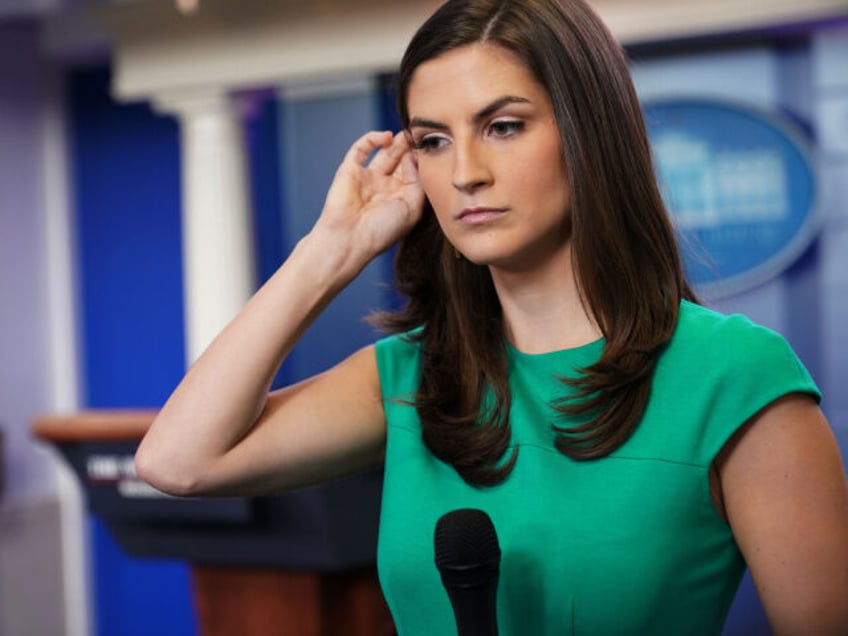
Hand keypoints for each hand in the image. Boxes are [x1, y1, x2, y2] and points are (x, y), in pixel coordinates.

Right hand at [315, 130, 424, 268]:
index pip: (413, 173)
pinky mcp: (349, 170)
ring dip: (396, 141)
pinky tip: (386, 136)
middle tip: (420, 134)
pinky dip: (372, 138)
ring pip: (383, 152)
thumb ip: (418, 182)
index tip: (431, 151)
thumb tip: (412, 159)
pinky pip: (360, 149)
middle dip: (410, 147)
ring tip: (408, 132)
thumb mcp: (412, 209)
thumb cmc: (382, 231)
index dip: (421, 160)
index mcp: (399, 198)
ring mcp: (366, 178)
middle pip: (400, 160)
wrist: (349, 239)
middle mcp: (384, 187)